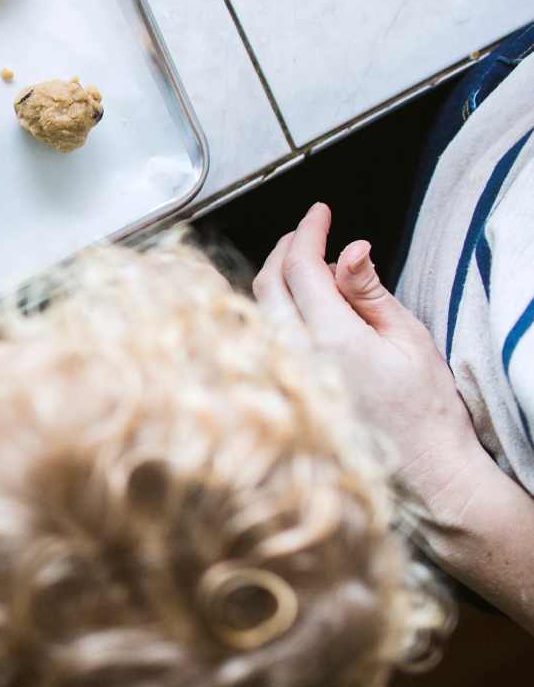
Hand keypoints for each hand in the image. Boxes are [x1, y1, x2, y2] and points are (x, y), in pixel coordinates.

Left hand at [251, 203, 483, 507]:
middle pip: (268, 284)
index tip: (320, 213)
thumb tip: (348, 251)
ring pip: (261, 311)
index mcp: (330, 339)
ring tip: (315, 272)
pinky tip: (303, 311)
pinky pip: (266, 339)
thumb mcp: (408, 339)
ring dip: (280, 281)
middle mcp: (296, 358)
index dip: (307, 232)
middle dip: (286, 250)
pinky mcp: (283, 394)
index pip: (300, 268)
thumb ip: (369, 292)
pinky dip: (278, 312)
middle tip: (311, 233)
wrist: (423, 473)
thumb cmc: (425, 412)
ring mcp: (284, 379)